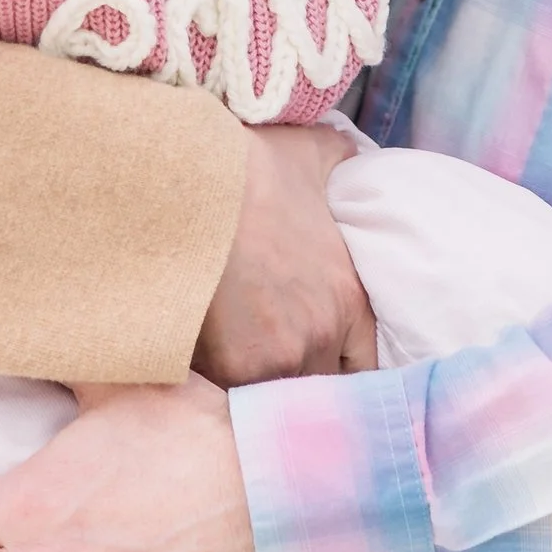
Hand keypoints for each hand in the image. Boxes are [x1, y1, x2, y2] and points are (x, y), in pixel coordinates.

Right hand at [193, 122, 376, 383]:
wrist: (185, 182)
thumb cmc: (248, 167)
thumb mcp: (312, 153)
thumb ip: (343, 163)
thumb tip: (355, 155)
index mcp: (348, 297)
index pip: (367, 365)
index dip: (343, 365)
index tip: (321, 359)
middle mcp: (320, 336)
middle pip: (321, 387)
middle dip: (300, 379)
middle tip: (273, 364)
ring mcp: (274, 358)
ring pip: (276, 398)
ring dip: (260, 386)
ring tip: (238, 369)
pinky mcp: (227, 368)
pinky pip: (231, 396)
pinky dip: (221, 384)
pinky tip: (206, 365)